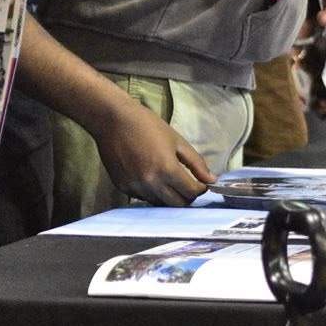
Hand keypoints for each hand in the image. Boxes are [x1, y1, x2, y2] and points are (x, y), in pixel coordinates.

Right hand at [90, 98, 213, 205]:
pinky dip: (152, 193)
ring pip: (159, 203)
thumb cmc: (148, 126)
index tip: (202, 185)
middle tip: (189, 187)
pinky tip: (153, 180)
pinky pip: (143, 198)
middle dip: (187, 198)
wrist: (114, 120)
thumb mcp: (177, 141)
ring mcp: (135, 187)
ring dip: (169, 197)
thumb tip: (211, 180)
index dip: (200, 190)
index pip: (191, 192)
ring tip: (171, 183)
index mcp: (167, 169)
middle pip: (176, 204)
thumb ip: (196, 163)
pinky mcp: (122, 188)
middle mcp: (150, 183)